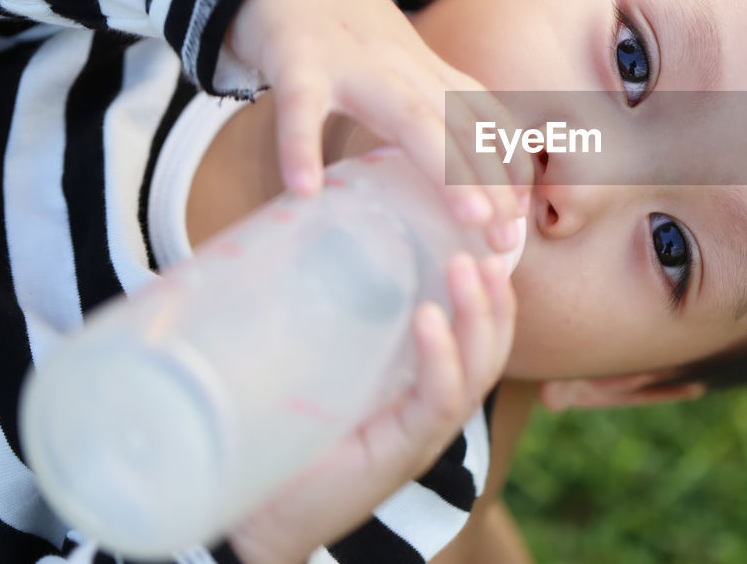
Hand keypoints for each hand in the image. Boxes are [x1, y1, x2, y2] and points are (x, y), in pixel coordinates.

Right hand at [227, 0, 531, 249]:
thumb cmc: (345, 33)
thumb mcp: (399, 68)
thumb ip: (427, 113)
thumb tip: (460, 178)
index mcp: (427, 72)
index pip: (483, 121)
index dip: (508, 168)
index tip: (523, 221)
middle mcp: (403, 67)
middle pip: (458, 125)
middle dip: (492, 181)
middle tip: (509, 240)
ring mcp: (353, 62)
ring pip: (406, 114)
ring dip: (443, 166)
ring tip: (468, 219)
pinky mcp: (297, 59)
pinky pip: (300, 105)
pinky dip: (300, 145)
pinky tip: (304, 191)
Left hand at [227, 252, 515, 563]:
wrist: (251, 517)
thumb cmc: (278, 436)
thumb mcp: (312, 363)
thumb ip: (318, 314)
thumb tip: (292, 229)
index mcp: (419, 384)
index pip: (474, 332)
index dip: (489, 288)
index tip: (483, 236)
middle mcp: (432, 407)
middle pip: (491, 343)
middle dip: (495, 293)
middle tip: (485, 244)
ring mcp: (423, 432)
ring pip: (478, 366)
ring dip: (477, 314)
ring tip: (467, 267)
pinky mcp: (402, 452)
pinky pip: (439, 399)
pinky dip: (442, 358)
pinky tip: (430, 319)